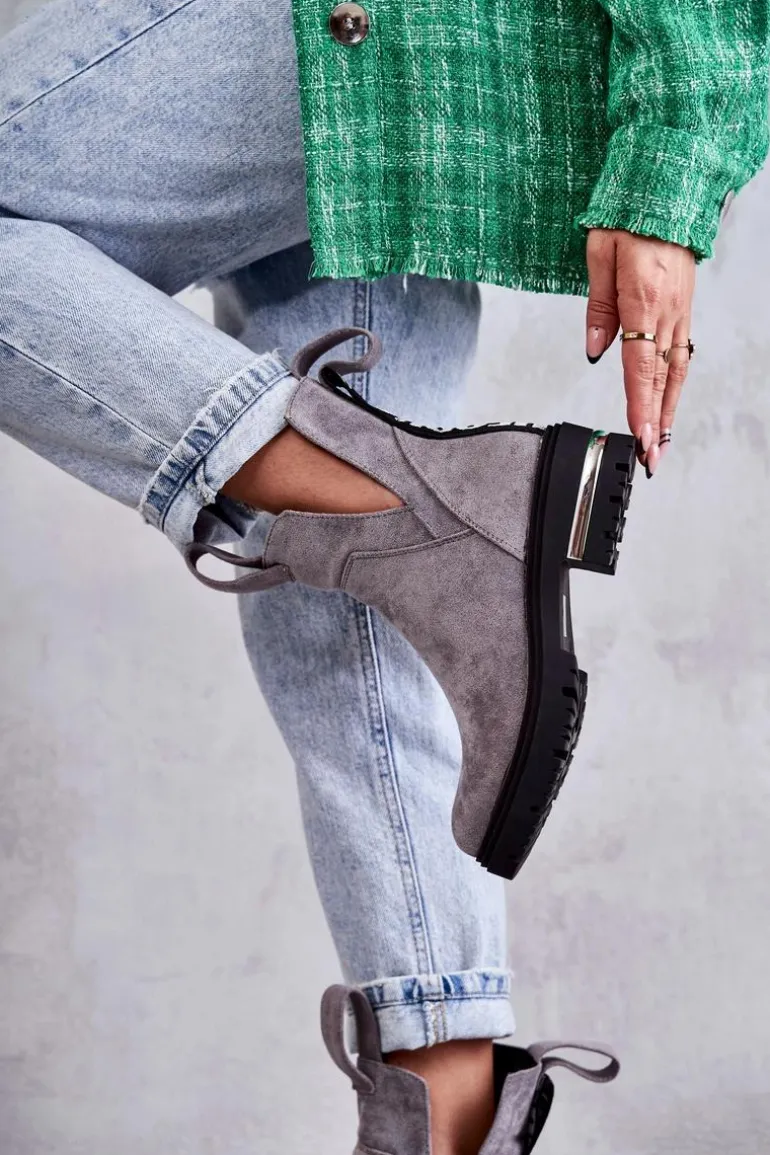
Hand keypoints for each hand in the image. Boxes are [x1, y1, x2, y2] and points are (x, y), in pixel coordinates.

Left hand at [584, 228, 695, 474]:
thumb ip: (599, 308)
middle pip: (662, 378)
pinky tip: (668, 401)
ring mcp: (680, 309)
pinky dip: (675, 382)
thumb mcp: (600, 255)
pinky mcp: (683, 306)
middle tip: (651, 458)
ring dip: (669, 408)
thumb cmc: (630, 214)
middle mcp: (668, 310)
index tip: (640, 436)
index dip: (640, 406)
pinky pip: (681, 352)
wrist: (665, 185)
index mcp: (644, 299)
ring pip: (676, 370)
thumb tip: (597, 351)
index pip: (640, 366)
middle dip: (656, 422)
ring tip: (661, 441)